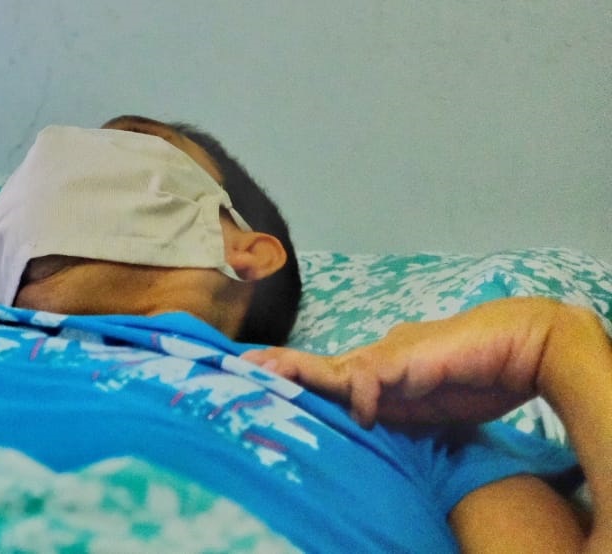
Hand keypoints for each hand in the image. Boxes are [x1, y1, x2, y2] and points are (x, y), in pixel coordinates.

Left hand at [242, 297, 565, 428]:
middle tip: (241, 365)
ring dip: (302, 372)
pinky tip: (360, 412)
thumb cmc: (478, 372)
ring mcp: (393, 355)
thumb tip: (364, 419)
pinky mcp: (414, 359)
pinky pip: (378, 376)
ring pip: (337, 365)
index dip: (293, 376)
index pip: (327, 374)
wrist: (523, 345)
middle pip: (320, 366)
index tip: (257, 376)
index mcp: (378, 369)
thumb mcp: (428, 404)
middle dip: (281, 367)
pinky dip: (366, 393)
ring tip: (266, 373)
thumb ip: (394, 409)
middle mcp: (378, 357)